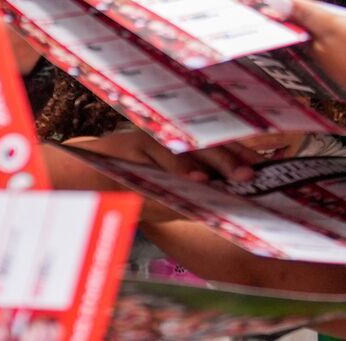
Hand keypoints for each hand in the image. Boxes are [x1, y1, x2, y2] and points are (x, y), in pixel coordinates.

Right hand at [70, 126, 256, 183]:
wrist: (81, 180)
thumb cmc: (124, 188)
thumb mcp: (163, 198)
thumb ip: (190, 199)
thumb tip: (226, 206)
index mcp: (176, 148)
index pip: (213, 146)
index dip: (239, 152)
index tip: (264, 163)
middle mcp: (166, 139)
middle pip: (206, 143)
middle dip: (234, 157)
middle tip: (255, 172)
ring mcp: (150, 140)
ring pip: (189, 149)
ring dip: (216, 163)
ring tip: (238, 176)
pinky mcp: (132, 144)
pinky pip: (160, 156)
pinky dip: (179, 170)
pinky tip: (197, 180)